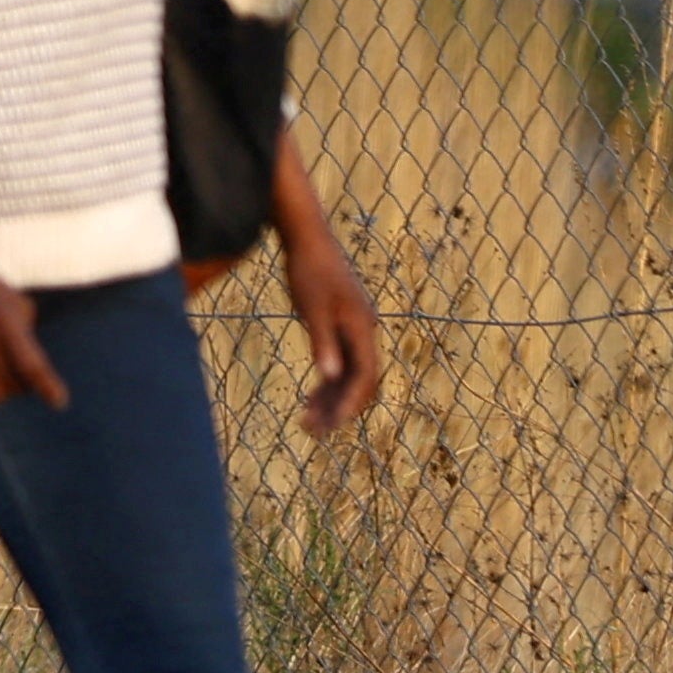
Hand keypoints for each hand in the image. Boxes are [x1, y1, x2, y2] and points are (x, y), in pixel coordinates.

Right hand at [0, 252, 65, 410]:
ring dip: (3, 392)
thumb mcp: (16, 306)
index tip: (59, 402)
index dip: (47, 386)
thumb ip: (30, 345)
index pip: (29, 363)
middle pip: (13, 385)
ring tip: (2, 373)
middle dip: (24, 384)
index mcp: (2, 316)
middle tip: (21, 370)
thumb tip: (39, 390)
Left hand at [282, 226, 387, 438]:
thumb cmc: (309, 271)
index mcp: (362, 329)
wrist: (308, 241)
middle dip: (341, 408)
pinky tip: (311, 398)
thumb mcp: (312, 308)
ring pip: (350, 375)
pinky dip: (327, 383)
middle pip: (360, 380)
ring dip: (332, 400)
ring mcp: (354, 331)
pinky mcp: (341, 328)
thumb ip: (321, 341)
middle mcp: (364, 333)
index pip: (365, 375)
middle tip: (315, 432)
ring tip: (309, 424)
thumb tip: (329, 376)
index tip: (334, 424)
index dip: (351, 401)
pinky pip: (340, 363)